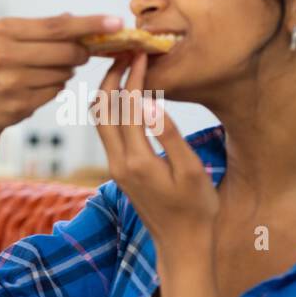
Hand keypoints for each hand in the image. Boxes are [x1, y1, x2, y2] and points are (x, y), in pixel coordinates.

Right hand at [0, 13, 119, 138]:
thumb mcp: (6, 41)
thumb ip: (41, 30)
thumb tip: (77, 20)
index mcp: (2, 31)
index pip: (57, 26)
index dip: (90, 24)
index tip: (116, 23)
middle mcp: (3, 54)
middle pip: (65, 50)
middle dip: (81, 52)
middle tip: (82, 54)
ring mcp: (10, 81)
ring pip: (63, 73)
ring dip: (64, 72)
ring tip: (44, 72)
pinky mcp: (18, 103)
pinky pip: (54, 91)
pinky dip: (53, 88)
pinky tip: (35, 88)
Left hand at [92, 52, 217, 258]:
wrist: (180, 243)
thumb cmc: (195, 208)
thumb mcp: (190, 171)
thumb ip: (170, 137)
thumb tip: (152, 104)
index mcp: (135, 160)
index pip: (126, 108)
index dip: (133, 77)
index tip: (141, 53)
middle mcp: (117, 162)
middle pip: (101, 110)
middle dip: (111, 78)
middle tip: (127, 53)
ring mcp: (114, 166)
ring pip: (100, 121)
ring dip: (109, 92)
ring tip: (127, 67)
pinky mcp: (119, 169)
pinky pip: (108, 131)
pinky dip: (114, 108)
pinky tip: (129, 95)